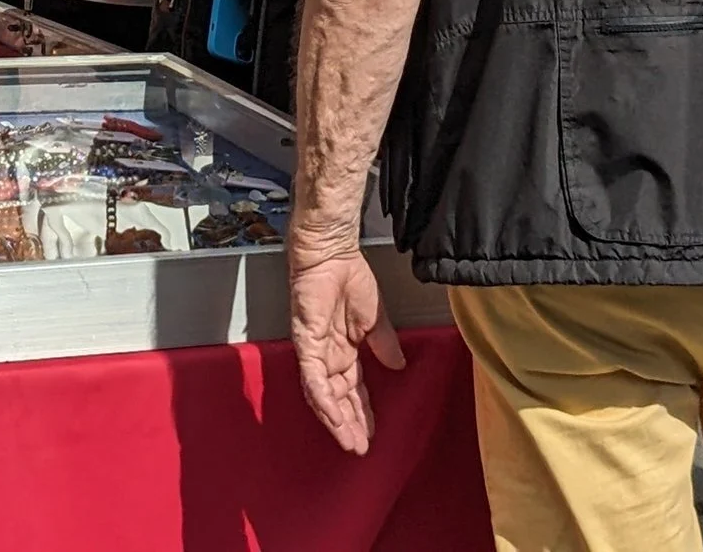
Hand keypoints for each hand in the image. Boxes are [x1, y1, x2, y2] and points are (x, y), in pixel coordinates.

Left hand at [291, 250, 403, 454]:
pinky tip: (334, 417)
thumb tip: (397, 366)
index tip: (372, 433)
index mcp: (343, 349)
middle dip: (350, 424)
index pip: (351, 389)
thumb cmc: (350, 277)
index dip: (361, 411)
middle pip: (338, 398)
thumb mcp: (375, 319)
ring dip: (336, 420)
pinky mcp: (305, 342)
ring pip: (322, 395)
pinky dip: (323, 398)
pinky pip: (312, 377)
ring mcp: (314, 350)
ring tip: (349, 441)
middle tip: (359, 449)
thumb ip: (383, 344)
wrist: (334, 253)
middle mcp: (326, 355)